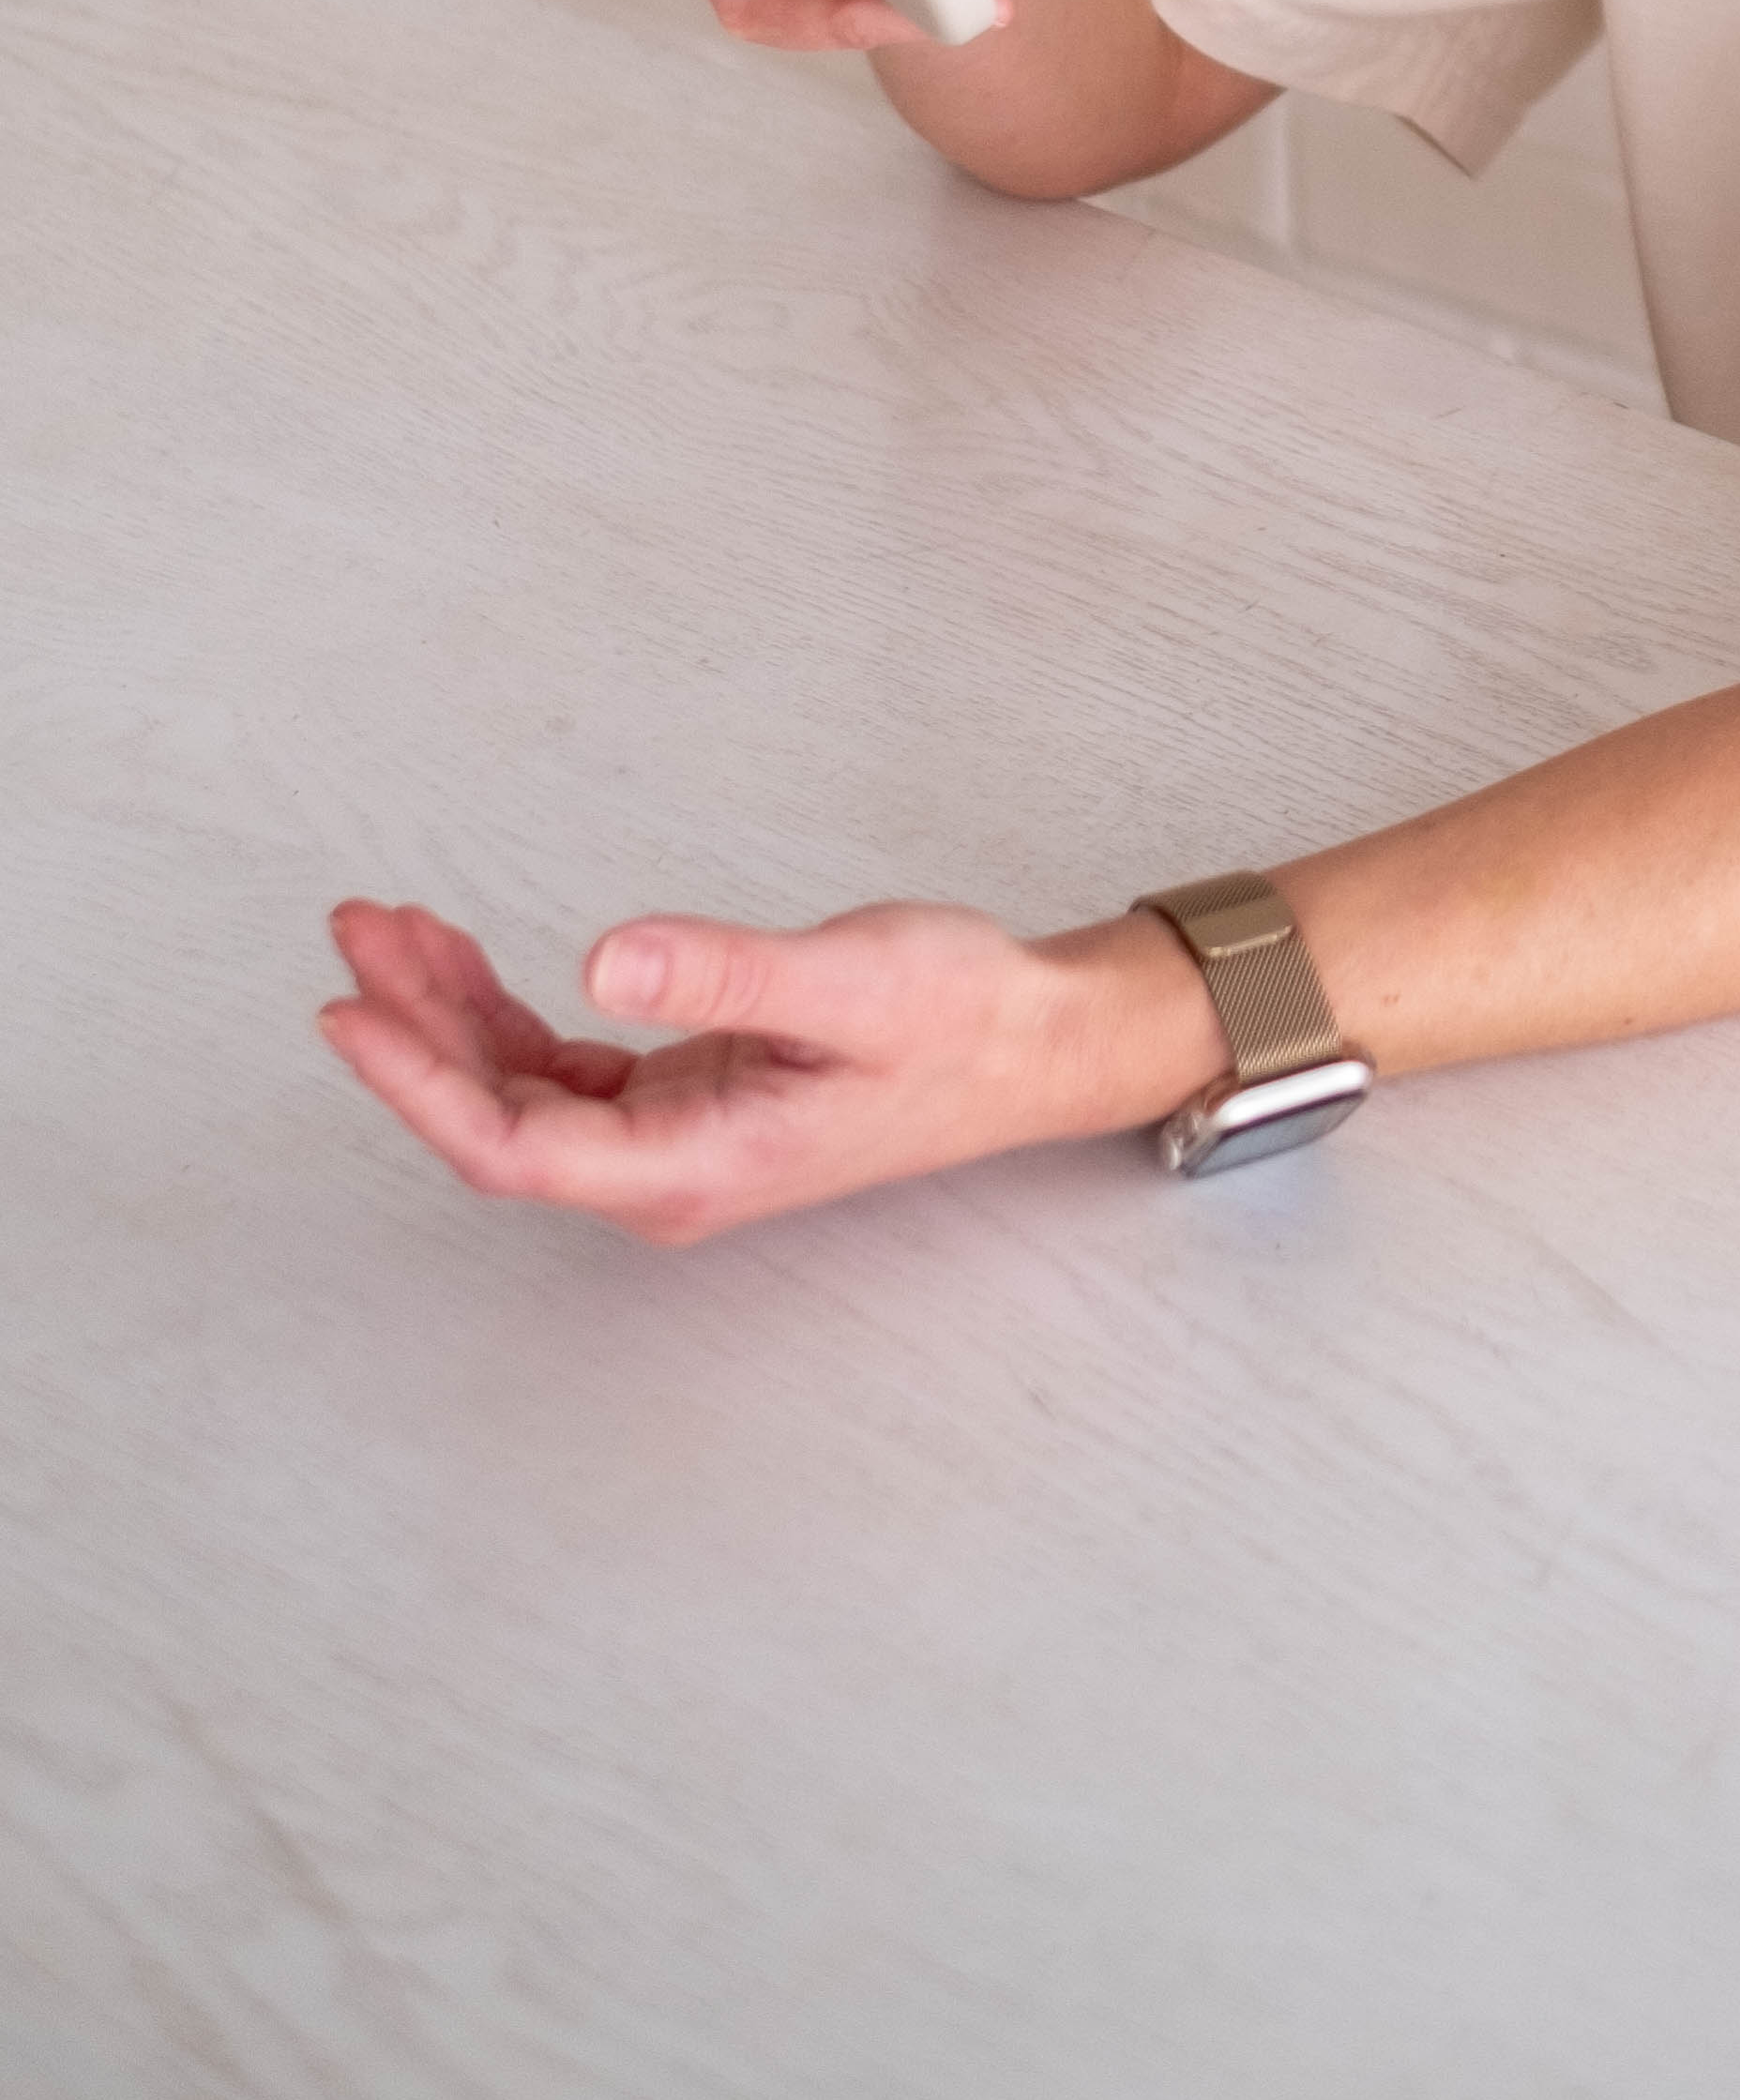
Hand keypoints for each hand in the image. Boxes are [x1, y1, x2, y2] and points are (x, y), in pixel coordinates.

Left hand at [317, 895, 1211, 1246]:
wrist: (1028, 1043)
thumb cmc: (953, 1018)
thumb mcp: (847, 982)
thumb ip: (725, 975)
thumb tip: (605, 958)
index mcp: (692, 1167)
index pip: (513, 1142)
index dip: (418, 1084)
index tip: (350, 1010)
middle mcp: (664, 1174)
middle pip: (496, 1119)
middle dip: (413, 1030)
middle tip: (356, 929)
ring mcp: (668, 1143)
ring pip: (519, 1092)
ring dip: (447, 1016)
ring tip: (389, 925)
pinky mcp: (680, 1103)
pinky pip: (560, 1071)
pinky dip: (502, 1013)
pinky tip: (464, 959)